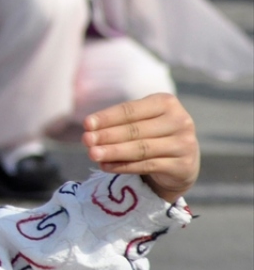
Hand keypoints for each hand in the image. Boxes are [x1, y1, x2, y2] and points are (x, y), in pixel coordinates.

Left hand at [83, 93, 199, 203]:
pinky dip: (124, 166)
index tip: (86, 124)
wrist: (182, 162)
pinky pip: (148, 165)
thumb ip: (119, 124)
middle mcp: (180, 121)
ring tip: (92, 154)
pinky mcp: (183, 166)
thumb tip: (89, 131)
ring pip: (141, 149)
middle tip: (86, 140)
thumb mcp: (140, 122)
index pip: (131, 110)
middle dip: (107, 135)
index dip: (107, 117)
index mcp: (166, 102)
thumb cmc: (153, 135)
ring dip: (113, 152)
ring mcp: (184, 144)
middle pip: (135, 130)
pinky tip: (105, 166)